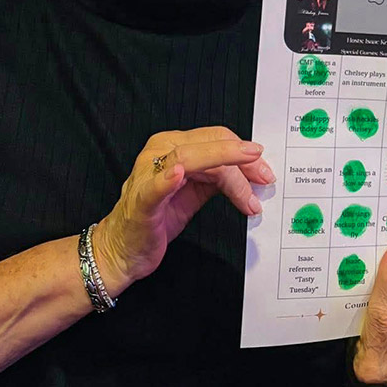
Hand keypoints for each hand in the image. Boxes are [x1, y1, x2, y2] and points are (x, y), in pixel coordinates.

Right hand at [92, 126, 273, 292]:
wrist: (123, 249)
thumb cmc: (157, 217)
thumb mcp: (195, 191)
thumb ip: (219, 177)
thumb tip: (253, 171)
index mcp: (172, 146)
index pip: (215, 138)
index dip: (243, 152)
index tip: (264, 169)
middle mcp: (159, 152)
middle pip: (208, 144)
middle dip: (241, 161)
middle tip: (264, 178)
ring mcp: (147, 174)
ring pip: (190, 158)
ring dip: (226, 173)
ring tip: (246, 192)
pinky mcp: (141, 201)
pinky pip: (154, 186)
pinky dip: (167, 179)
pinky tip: (178, 175)